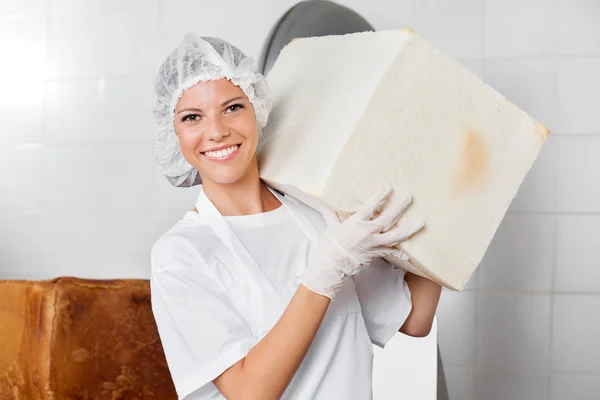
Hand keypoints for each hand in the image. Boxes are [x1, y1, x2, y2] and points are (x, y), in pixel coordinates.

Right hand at [299, 185, 423, 298]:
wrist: (331, 264)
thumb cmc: (330, 243)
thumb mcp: (331, 224)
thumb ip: (333, 212)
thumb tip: (325, 200)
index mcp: (356, 223)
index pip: (370, 206)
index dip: (380, 196)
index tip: (387, 187)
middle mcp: (367, 233)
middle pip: (388, 218)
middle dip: (399, 207)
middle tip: (409, 197)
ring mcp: (374, 244)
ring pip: (395, 236)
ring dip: (408, 229)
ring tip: (420, 222)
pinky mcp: (376, 254)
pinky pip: (391, 253)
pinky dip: (399, 253)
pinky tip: (408, 254)